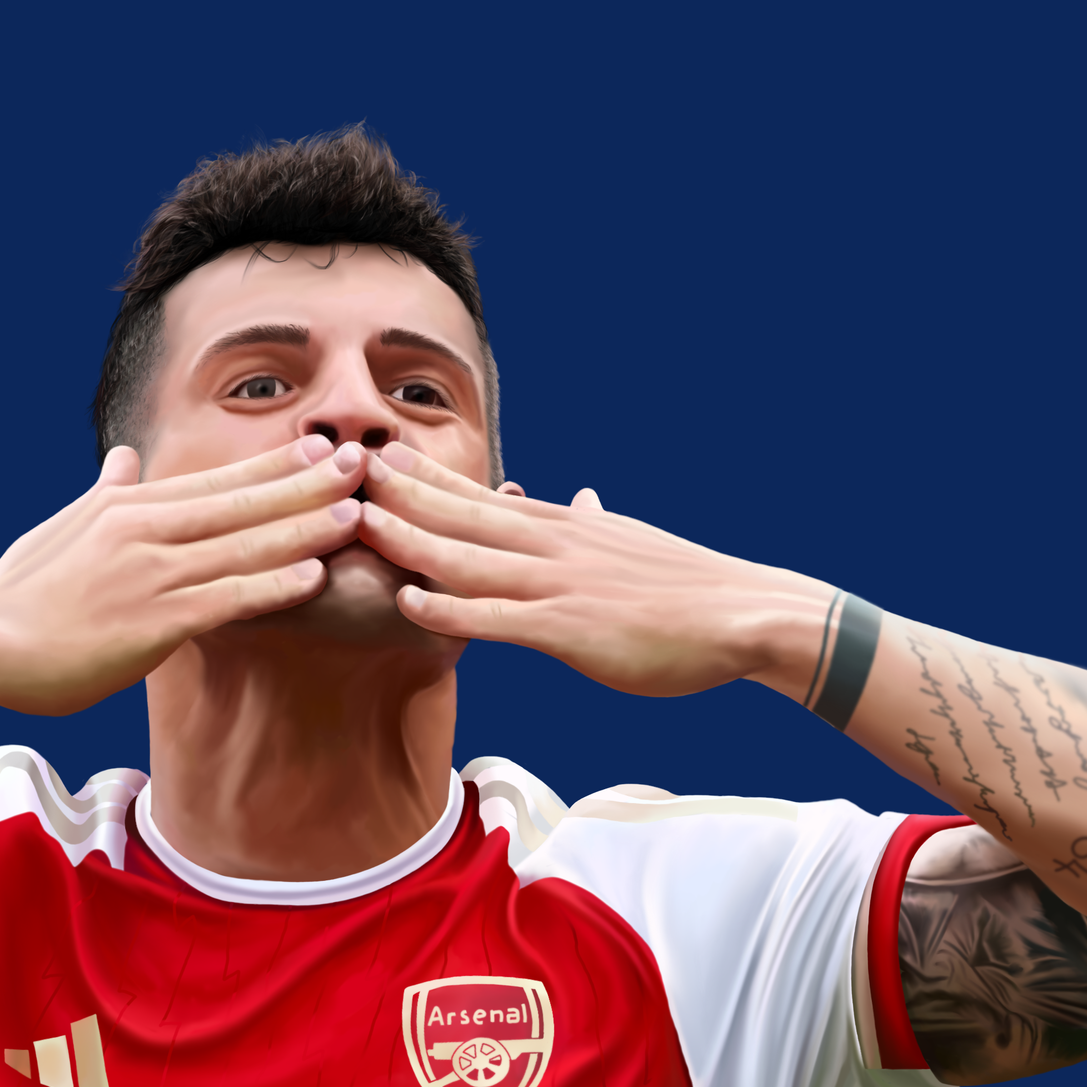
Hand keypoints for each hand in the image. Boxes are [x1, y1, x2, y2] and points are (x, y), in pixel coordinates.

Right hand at [0, 437, 369, 714]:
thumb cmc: (17, 597)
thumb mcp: (61, 531)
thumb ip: (101, 493)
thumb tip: (122, 457)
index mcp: (129, 507)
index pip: (215, 480)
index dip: (273, 464)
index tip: (321, 447)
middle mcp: (146, 529)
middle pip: (243, 501)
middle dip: (308, 482)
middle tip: (366, 461)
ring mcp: (150, 573)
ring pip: (244, 545)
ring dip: (304, 528)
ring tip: (357, 515)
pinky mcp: (151, 621)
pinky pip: (225, 598)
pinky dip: (272, 584)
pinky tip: (312, 576)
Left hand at [352, 442, 826, 697]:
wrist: (747, 616)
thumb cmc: (693, 593)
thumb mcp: (635, 545)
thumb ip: (597, 525)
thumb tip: (587, 498)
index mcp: (565, 527)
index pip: (482, 496)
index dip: (426, 477)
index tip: (379, 457)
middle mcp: (554, 544)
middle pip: (461, 513)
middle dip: (397, 492)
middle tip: (338, 470)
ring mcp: (560, 584)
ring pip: (468, 557)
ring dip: (408, 539)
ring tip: (354, 522)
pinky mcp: (571, 628)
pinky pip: (497, 617)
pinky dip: (449, 608)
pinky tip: (409, 601)